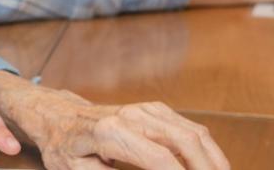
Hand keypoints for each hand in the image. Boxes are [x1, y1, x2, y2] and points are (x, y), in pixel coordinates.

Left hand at [0, 74, 228, 169]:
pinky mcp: (156, 110)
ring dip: (214, 161)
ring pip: (196, 134)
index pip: (161, 161)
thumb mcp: (76, 169)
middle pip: (187, 143)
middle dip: (207, 169)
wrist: (59, 116)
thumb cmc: (64, 146)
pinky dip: (207, 150)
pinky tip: (209, 167)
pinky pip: (191, 129)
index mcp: (112, 133)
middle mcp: (134, 116)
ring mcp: (147, 110)